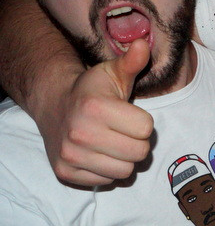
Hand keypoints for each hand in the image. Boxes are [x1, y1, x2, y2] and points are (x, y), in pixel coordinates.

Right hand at [38, 40, 153, 185]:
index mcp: (95, 107)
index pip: (147, 128)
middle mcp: (79, 133)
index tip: (128, 114)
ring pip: (125, 171)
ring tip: (112, 142)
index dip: (143, 121)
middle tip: (123, 131)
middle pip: (139, 153)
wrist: (55, 106)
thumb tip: (142, 44)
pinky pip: (107, 181)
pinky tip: (98, 153)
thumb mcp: (113, 73)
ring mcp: (70, 155)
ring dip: (124, 159)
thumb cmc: (92, 90)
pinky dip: (107, 170)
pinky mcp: (66, 173)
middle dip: (137, 141)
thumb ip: (132, 62)